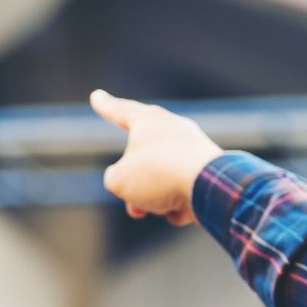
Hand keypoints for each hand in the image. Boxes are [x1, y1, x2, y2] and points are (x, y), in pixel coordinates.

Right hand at [91, 88, 223, 225]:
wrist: (207, 186)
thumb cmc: (158, 175)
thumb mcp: (119, 181)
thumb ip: (115, 180)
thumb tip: (133, 187)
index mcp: (149, 121)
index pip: (120, 111)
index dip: (105, 106)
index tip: (97, 96)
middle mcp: (173, 129)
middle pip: (142, 158)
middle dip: (133, 185)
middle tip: (132, 204)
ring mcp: (193, 148)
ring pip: (161, 179)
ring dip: (152, 199)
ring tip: (150, 211)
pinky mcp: (208, 170)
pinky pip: (182, 191)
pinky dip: (177, 204)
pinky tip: (182, 208)